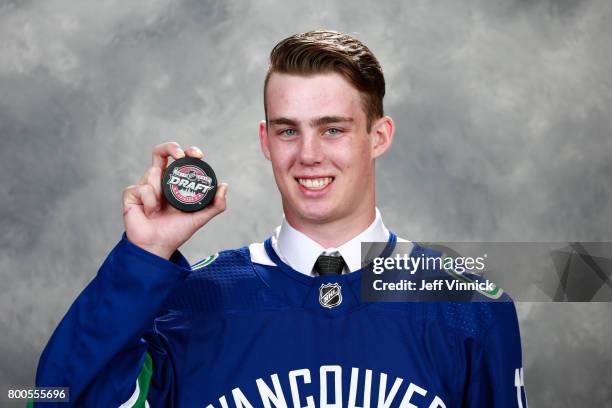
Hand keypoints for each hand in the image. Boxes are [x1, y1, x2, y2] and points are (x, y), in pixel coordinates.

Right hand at [122, 142, 228, 258]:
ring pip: (153, 173)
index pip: (180, 159)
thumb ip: (216, 205)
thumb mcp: (200, 218)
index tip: (198, 155)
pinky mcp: (131, 193)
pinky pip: (142, 188)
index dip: (189, 151)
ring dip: (159, 191)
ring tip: (160, 209)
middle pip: (161, 152)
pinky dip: (149, 201)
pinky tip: (150, 212)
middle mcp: (159, 179)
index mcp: (174, 182)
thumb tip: (224, 185)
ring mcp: (144, 185)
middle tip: (180, 155)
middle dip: (170, 147)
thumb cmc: (176, 232)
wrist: (158, 246)